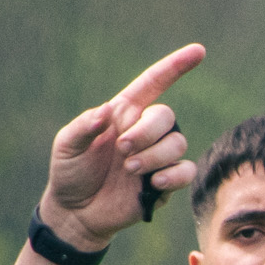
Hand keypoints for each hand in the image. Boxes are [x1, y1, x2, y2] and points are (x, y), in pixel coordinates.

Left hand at [40, 45, 203, 248]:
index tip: (198, 52)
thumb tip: (106, 113)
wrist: (76, 212)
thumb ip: (84, 126)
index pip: (154, 83)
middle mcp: (144, 131)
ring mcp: (157, 156)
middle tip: (122, 150)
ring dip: (155, 155)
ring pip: (178, 143)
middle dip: (147, 132)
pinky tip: (153, 184)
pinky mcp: (164, 182)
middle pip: (166, 116)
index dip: (176, 67)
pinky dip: (173, 176)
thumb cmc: (71, 172)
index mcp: (124, 113)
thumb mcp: (66, 145)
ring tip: (130, 170)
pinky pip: (186, 171)